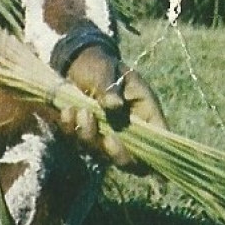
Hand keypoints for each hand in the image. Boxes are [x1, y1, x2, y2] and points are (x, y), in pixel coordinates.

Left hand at [60, 47, 167, 170]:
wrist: (78, 62)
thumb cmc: (101, 65)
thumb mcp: (108, 70)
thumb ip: (111, 88)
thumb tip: (114, 105)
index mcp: (147, 115)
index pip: (158, 146)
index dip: (148, 156)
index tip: (119, 141)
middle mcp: (130, 132)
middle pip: (130, 162)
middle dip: (115, 154)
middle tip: (104, 137)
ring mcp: (108, 136)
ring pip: (101, 154)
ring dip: (88, 136)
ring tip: (79, 109)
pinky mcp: (87, 135)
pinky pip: (79, 142)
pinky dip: (72, 130)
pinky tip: (67, 111)